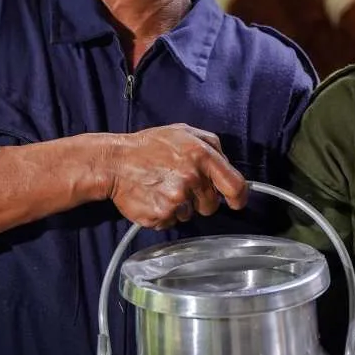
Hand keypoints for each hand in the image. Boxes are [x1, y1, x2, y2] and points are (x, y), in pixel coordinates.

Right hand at [100, 124, 247, 228]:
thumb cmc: (149, 146)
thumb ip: (211, 145)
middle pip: (212, 205)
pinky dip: (164, 214)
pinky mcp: (161, 215)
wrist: (114, 161)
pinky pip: (171, 222)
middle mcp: (192, 178)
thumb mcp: (184, 132)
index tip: (237, 202)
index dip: (239, 197)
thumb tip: (228, 166)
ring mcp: (176, 199)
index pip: (235, 185)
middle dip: (201, 199)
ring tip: (162, 188)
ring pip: (190, 215)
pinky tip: (152, 197)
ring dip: (180, 206)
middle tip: (180, 185)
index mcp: (202, 155)